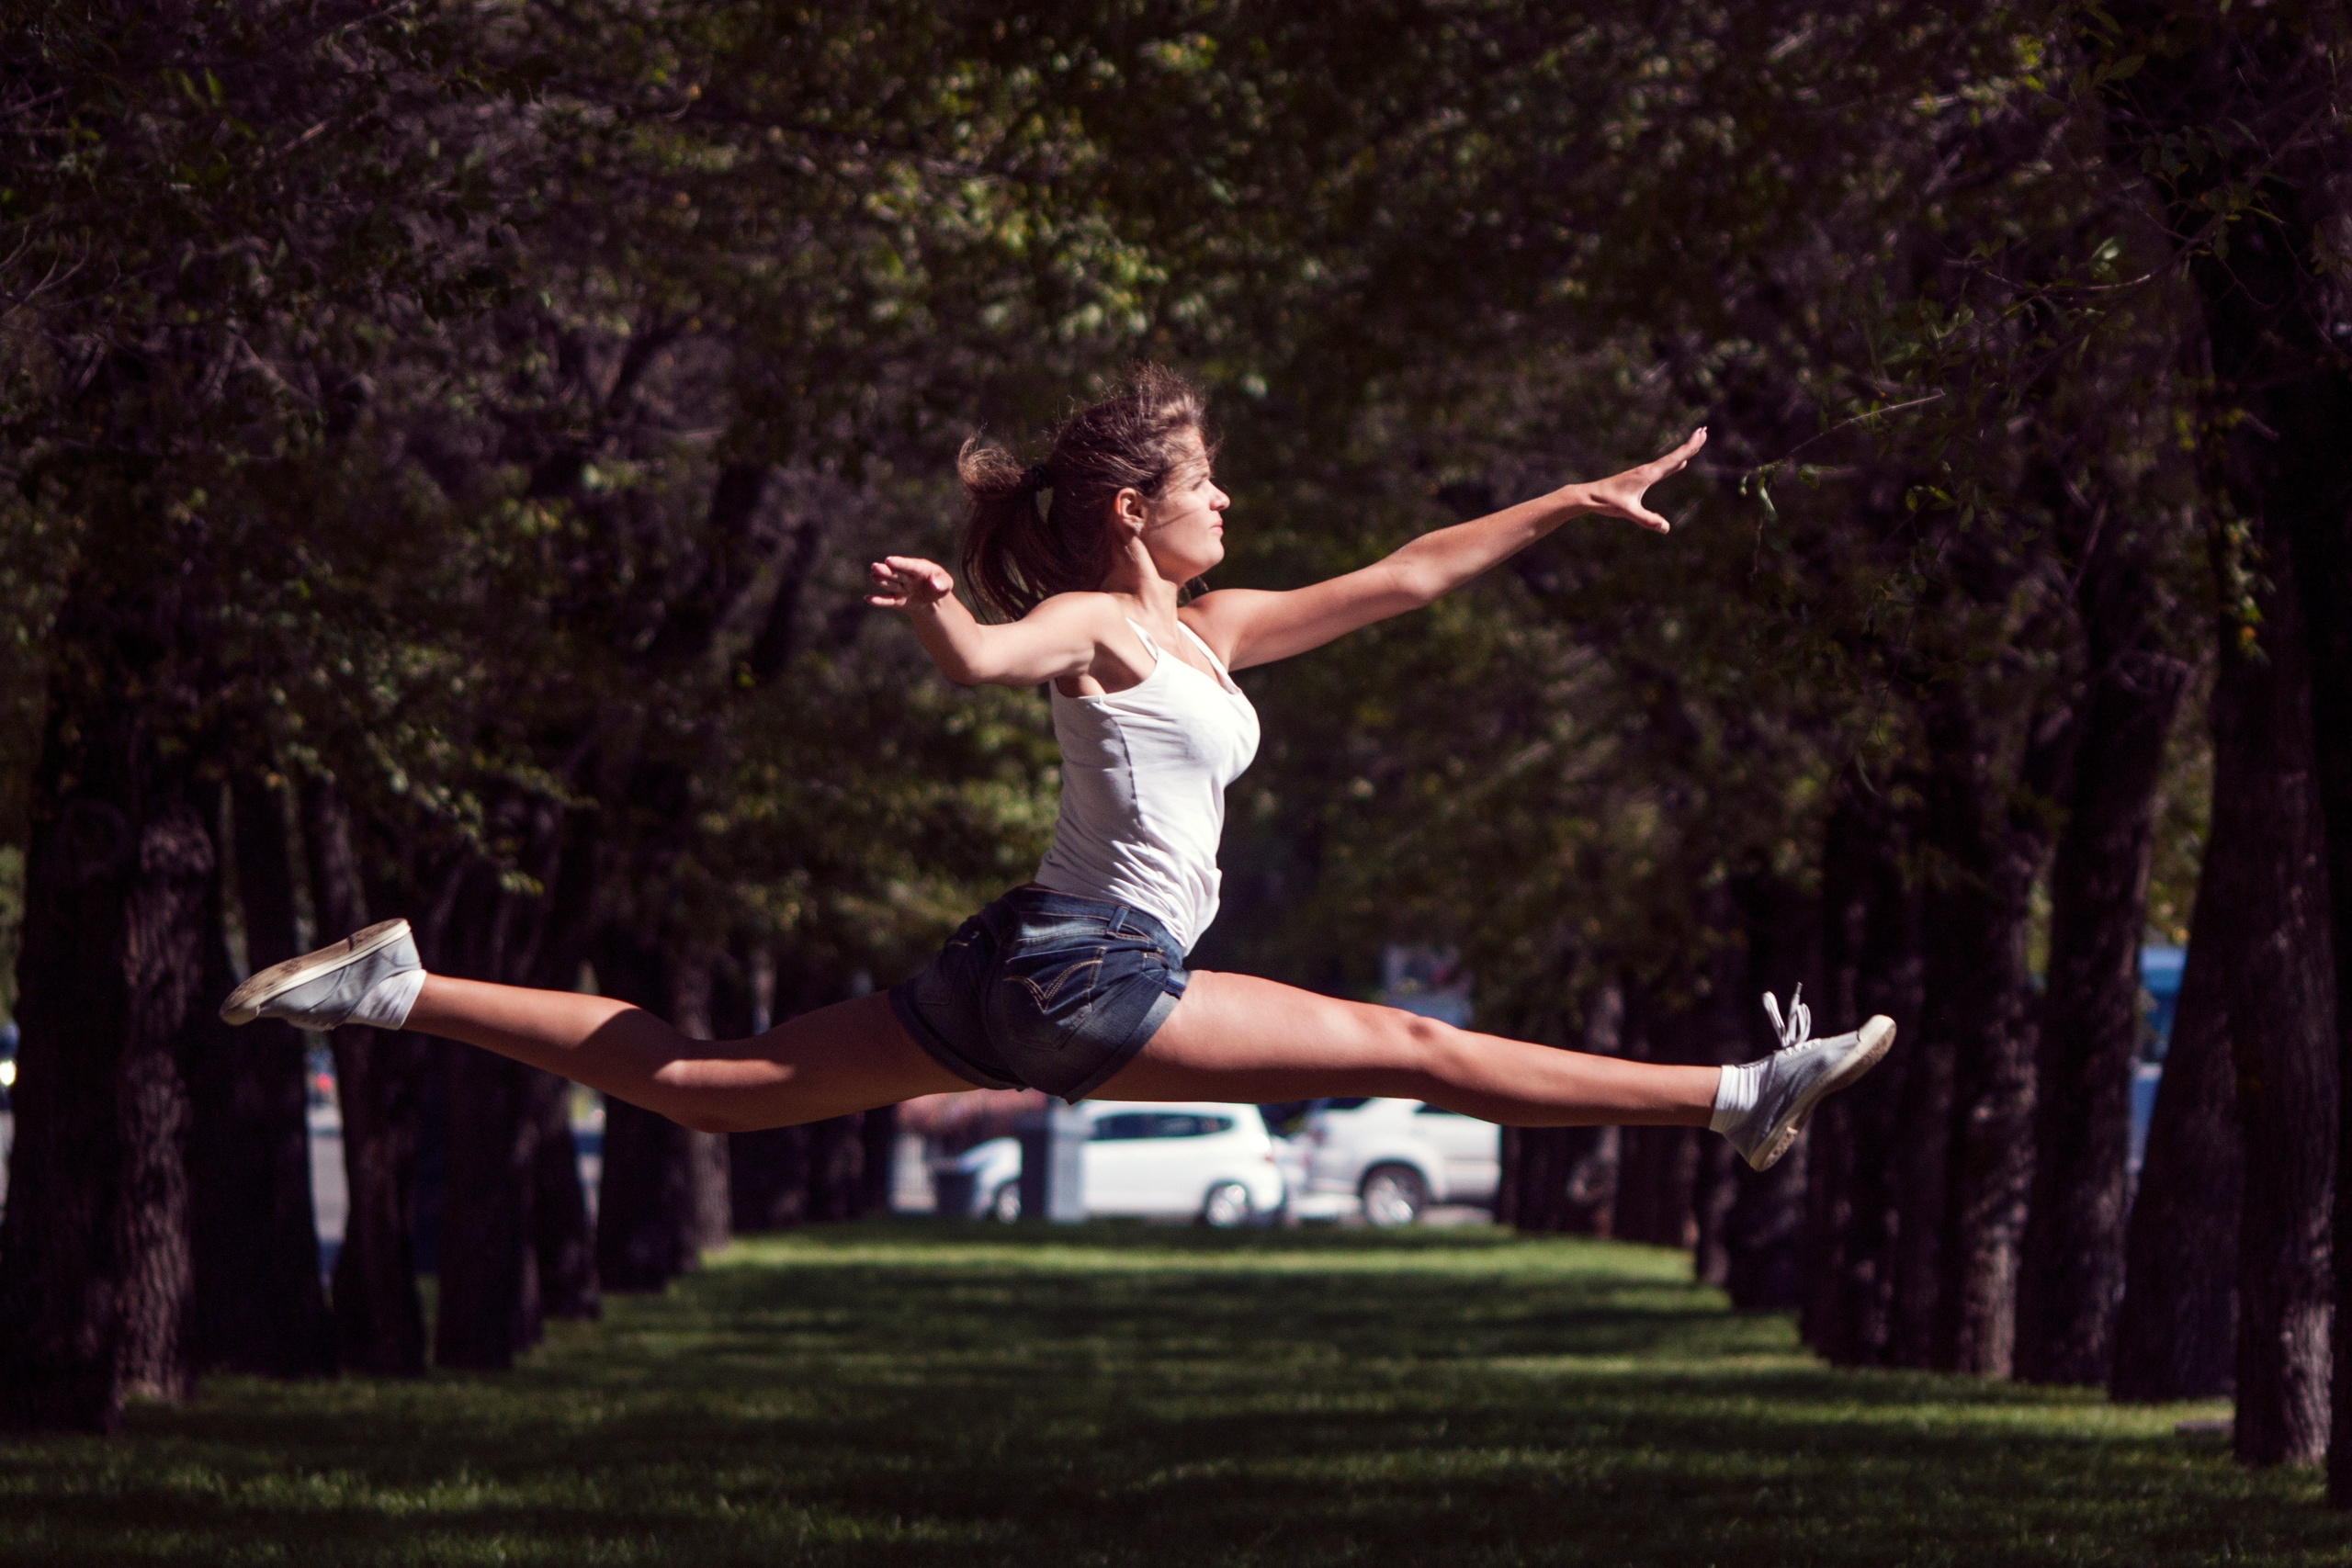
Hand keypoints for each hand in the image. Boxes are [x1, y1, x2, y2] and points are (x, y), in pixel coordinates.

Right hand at [866, 555, 955, 608]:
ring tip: (873, 576)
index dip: (899, 563)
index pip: (909, 565)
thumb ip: (942, 583)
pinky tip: (868, 599)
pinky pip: (888, 601)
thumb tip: (934, 585)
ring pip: (890, 585)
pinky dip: (878, 601)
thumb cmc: (939, 586)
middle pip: (896, 573)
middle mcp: (907, 576)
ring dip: (881, 581)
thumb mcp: (946, 584)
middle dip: (886, 571)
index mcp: (919, 568)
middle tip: (875, 566)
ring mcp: (901, 588)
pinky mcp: (897, 600)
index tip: (889, 560)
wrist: (932, 600)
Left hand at [1578, 427, 1706, 533]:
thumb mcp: (1628, 512)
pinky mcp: (1642, 478)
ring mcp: (1645, 473)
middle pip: (1674, 455)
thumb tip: (1666, 528)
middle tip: (1704, 431)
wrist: (1591, 495)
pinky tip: (1681, 463)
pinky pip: (1664, 468)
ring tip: (1696, 441)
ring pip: (1670, 460)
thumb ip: (1647, 519)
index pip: (1673, 459)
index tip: (1701, 435)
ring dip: (1684, 451)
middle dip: (1690, 444)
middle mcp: (1648, 470)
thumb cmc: (1608, 502)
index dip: (1689, 448)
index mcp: (1648, 474)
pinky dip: (1675, 463)